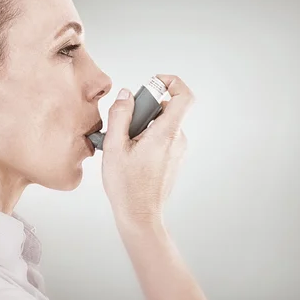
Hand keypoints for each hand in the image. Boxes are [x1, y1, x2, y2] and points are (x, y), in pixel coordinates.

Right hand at [101, 74, 194, 223]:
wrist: (140, 216)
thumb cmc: (127, 187)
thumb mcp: (115, 147)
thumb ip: (120, 116)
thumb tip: (126, 95)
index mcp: (166, 134)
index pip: (184, 96)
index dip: (171, 83)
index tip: (153, 84)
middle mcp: (177, 140)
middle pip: (167, 109)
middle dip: (144, 110)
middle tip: (124, 125)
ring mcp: (177, 151)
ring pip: (161, 125)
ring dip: (142, 127)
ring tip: (123, 145)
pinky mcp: (172, 160)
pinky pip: (161, 139)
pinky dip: (145, 139)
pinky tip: (129, 155)